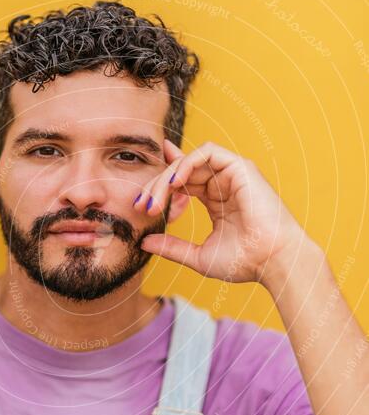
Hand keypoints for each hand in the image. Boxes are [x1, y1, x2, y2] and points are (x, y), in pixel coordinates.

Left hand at [137, 138, 310, 285]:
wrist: (273, 261)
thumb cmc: (244, 261)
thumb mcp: (199, 256)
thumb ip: (173, 247)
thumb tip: (144, 242)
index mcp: (216, 200)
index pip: (183, 182)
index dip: (160, 186)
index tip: (141, 204)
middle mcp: (223, 183)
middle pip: (181, 172)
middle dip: (157, 186)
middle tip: (142, 205)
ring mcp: (232, 173)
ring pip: (189, 161)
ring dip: (168, 177)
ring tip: (155, 198)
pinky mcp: (240, 166)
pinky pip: (208, 152)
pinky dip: (186, 163)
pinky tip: (174, 183)